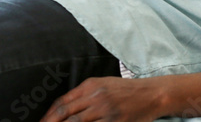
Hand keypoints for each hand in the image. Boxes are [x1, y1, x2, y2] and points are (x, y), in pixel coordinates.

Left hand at [39, 77, 162, 121]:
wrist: (151, 94)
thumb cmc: (126, 91)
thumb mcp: (103, 85)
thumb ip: (84, 95)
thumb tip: (64, 108)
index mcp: (90, 85)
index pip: (63, 101)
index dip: (49, 115)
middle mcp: (95, 96)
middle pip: (65, 113)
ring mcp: (105, 110)